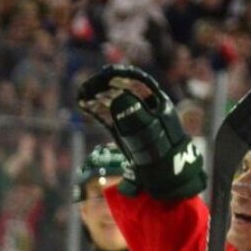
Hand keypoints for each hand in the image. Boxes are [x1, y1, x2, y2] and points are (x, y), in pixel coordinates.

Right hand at [77, 64, 205, 199]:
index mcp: (156, 102)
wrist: (166, 176)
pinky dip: (96, 109)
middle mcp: (143, 108)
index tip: (107, 75)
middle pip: (122, 90)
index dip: (122, 76)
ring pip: (112, 102)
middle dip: (105, 86)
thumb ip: (133, 113)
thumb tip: (115, 98)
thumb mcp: (149, 130)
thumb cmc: (162, 152)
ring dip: (98, 97)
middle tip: (90, 86)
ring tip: (84, 95)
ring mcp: (132, 119)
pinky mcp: (123, 131)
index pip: (138, 82)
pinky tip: (85, 104)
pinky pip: (108, 116)